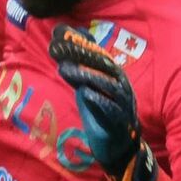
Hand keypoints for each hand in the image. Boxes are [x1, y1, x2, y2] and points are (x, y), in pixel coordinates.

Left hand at [49, 25, 156, 180]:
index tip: (58, 36)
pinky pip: (111, 110)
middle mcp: (120, 85)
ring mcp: (122, 103)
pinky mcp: (119, 122)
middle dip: (80, 55)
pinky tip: (85, 94)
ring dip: (85, 76)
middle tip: (58, 49)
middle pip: (102, 65)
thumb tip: (66, 43)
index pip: (96, 53)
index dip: (78, 43)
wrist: (120, 144)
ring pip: (106, 85)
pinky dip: (99, 101)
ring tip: (65, 69)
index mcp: (114, 74)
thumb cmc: (103, 111)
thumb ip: (80, 68)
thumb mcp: (89, 86)